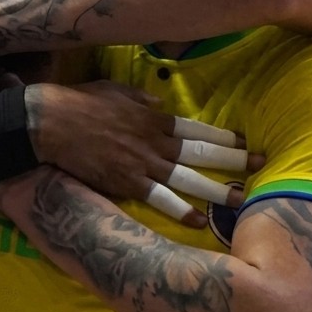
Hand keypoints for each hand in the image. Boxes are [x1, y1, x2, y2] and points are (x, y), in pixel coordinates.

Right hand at [25, 81, 256, 227]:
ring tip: (241, 199)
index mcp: (154, 117)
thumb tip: (159, 103)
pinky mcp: (127, 183)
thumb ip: (141, 98)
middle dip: (234, 159)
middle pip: (203, 152)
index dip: (222, 135)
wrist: (52, 122)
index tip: (243, 141)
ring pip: (189, 178)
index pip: (197, 128)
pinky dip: (180, 211)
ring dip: (217, 189)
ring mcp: (143, 164)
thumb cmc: (82, 101)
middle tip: (260, 165)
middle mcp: (155, 141)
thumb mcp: (117, 90)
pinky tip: (198, 221)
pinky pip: (160, 200)